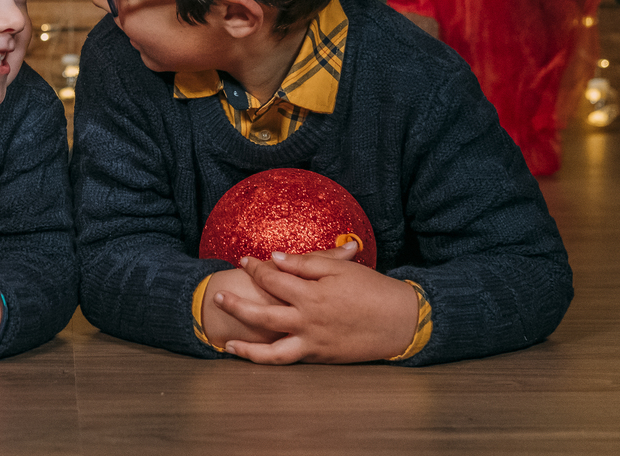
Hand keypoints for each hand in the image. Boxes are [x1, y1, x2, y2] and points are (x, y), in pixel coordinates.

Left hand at [216, 242, 418, 363]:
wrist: (401, 321)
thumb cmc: (372, 289)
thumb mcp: (341, 268)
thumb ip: (306, 263)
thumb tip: (276, 258)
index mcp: (312, 294)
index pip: (273, 279)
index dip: (257, 268)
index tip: (245, 260)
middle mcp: (307, 321)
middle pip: (261, 314)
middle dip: (237, 305)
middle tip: (218, 296)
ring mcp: (313, 343)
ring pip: (271, 351)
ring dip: (246, 348)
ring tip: (226, 343)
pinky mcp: (321, 358)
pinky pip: (288, 360)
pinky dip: (268, 360)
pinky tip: (256, 356)